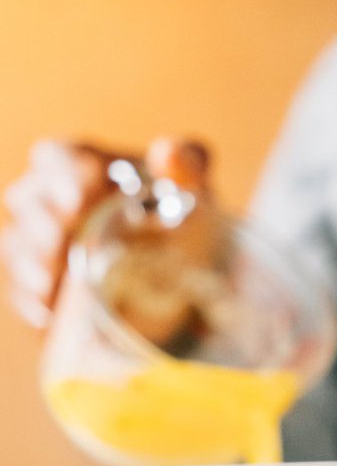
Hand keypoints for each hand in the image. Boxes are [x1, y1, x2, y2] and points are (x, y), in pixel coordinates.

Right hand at [1, 137, 211, 328]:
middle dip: (40, 219)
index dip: (60, 173)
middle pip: (26, 199)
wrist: (179, 262)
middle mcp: (51, 197)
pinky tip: (49, 312)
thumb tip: (169, 153)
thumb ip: (187, 162)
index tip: (80, 198)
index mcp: (82, 164)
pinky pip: (22, 289)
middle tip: (60, 241)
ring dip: (29, 261)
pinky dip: (31, 299)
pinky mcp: (43, 281)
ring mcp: (41, 241)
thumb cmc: (176, 210)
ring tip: (50, 279)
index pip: (55, 156)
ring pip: (16, 244)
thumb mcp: (191, 185)